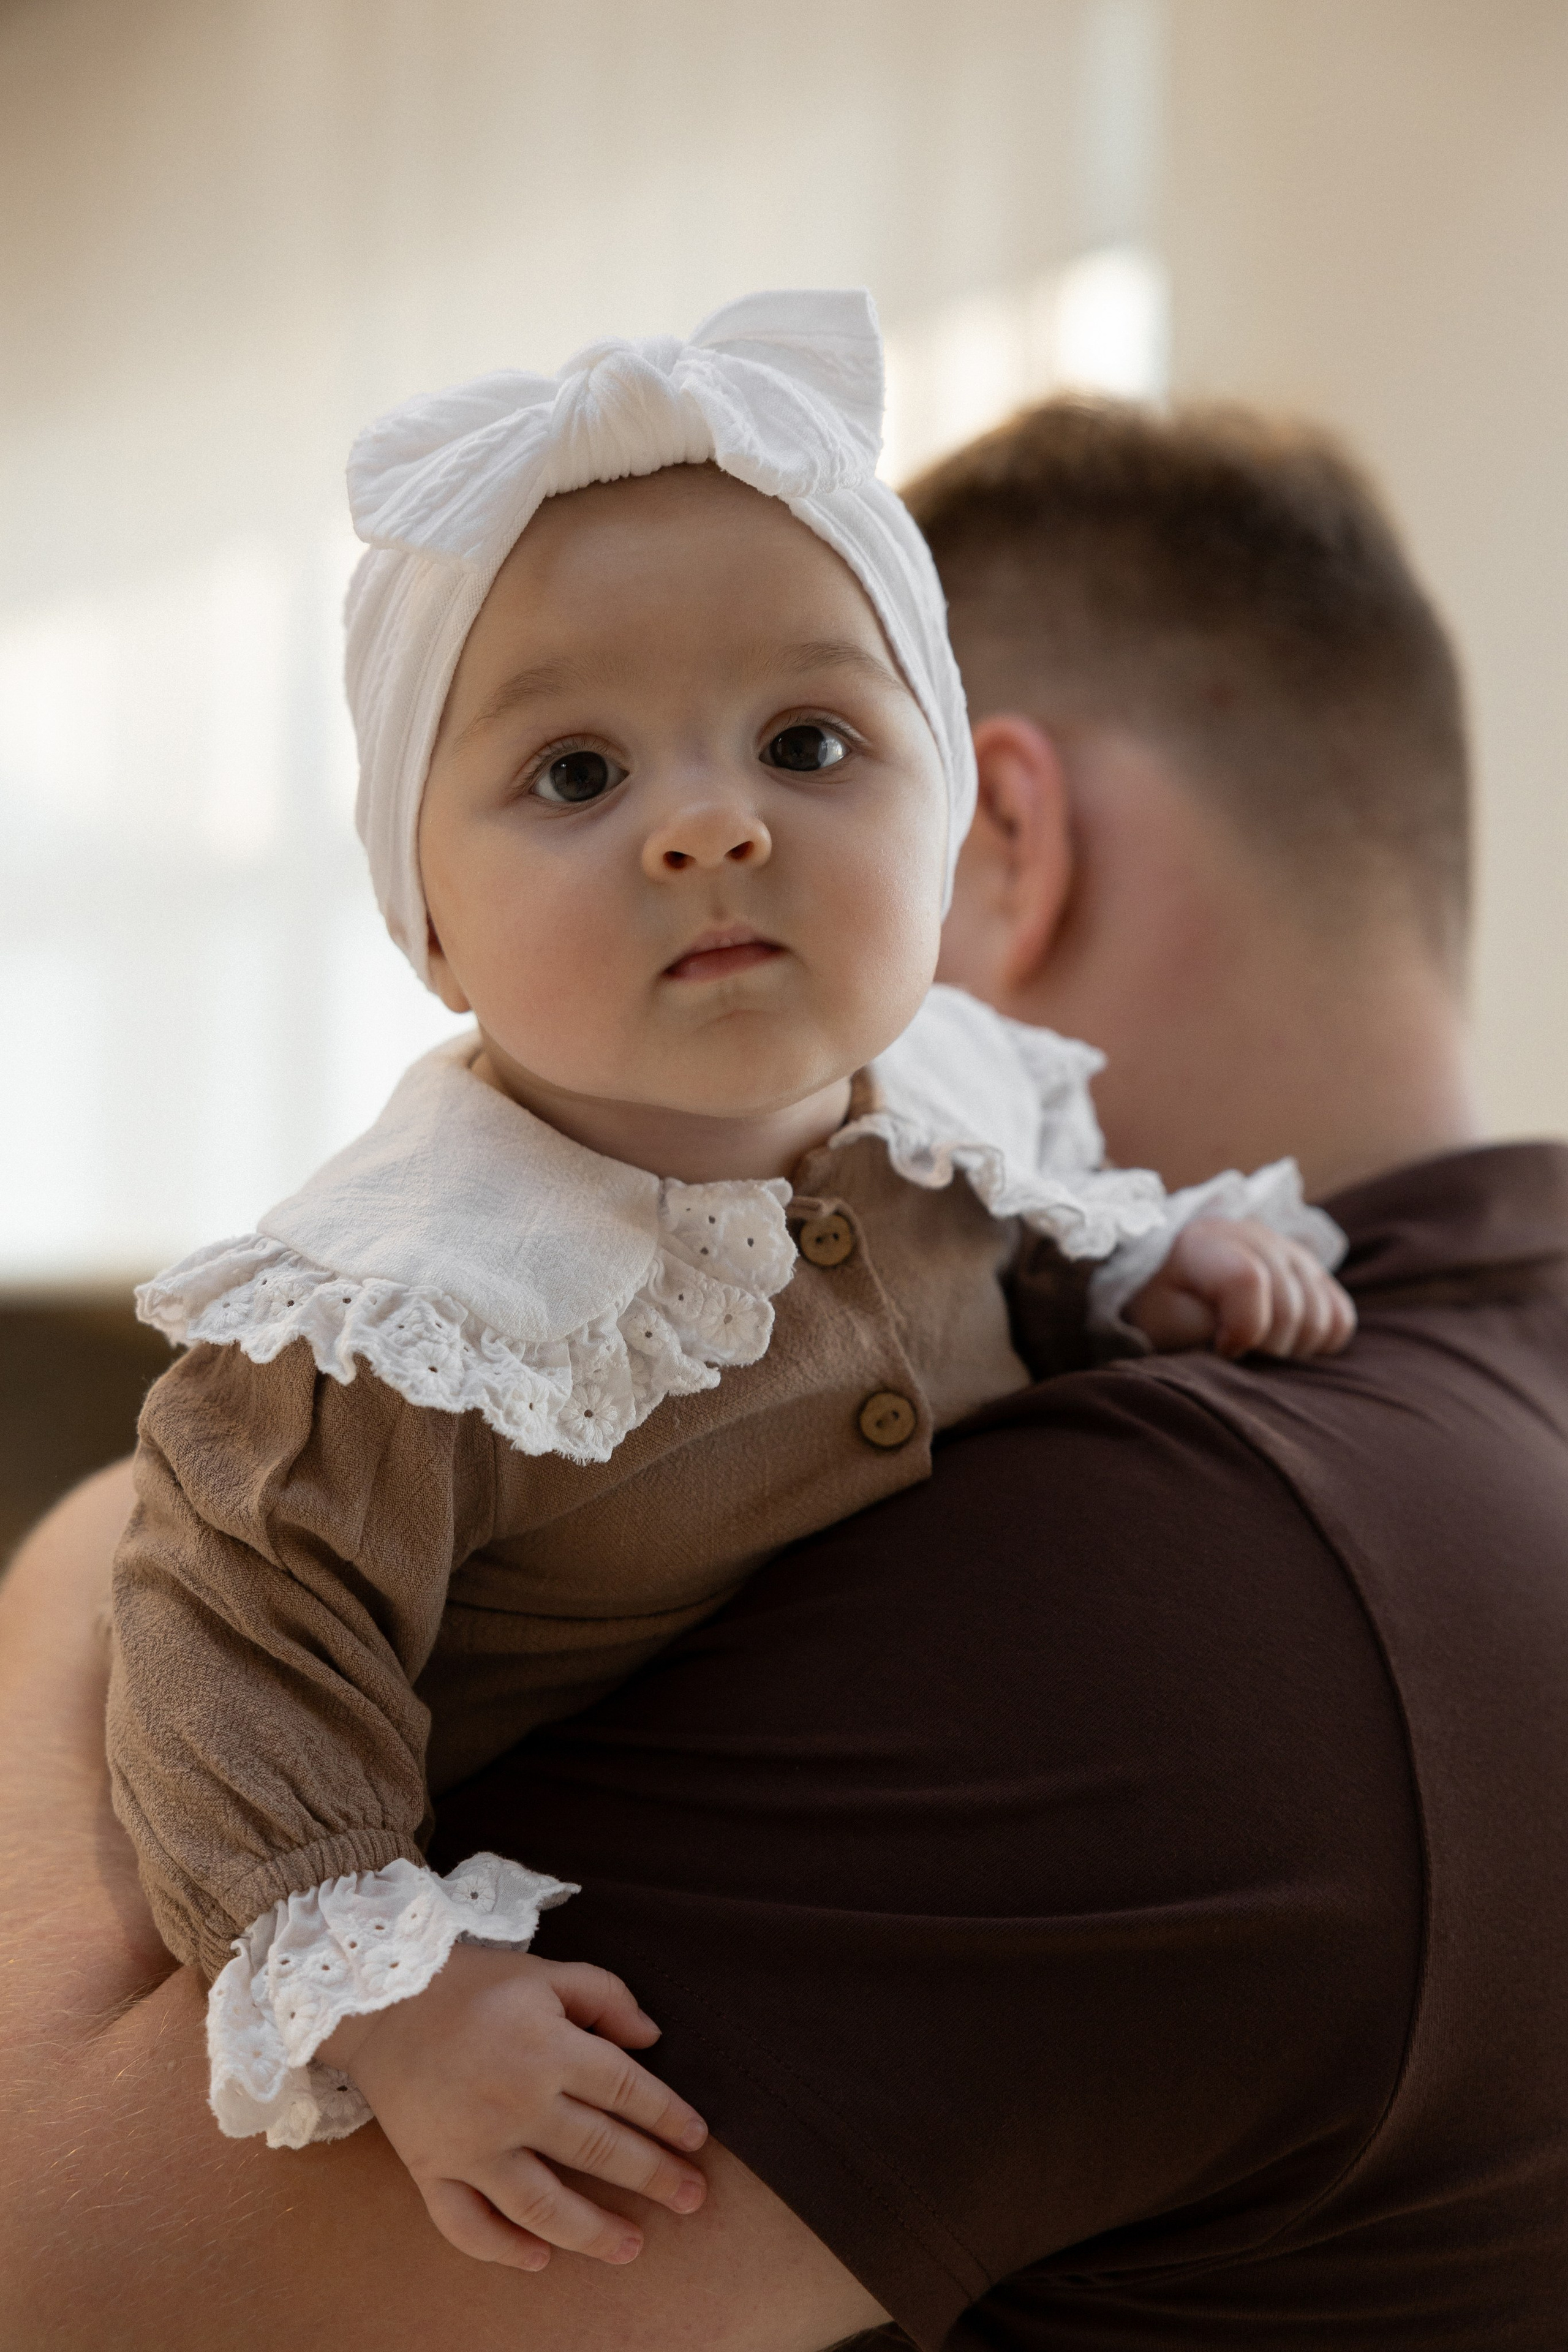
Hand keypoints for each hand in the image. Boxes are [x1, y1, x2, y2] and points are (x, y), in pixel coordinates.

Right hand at [319, 1943, 708, 2271]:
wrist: (378, 2000)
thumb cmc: (470, 1983)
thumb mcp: (545, 1973)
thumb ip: (604, 1996)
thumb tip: (652, 2038)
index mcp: (548, 2047)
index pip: (625, 2090)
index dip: (667, 2116)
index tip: (698, 2139)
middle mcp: (516, 2102)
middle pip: (598, 2149)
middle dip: (653, 2177)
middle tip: (692, 2199)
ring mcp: (472, 2144)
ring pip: (543, 2203)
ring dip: (592, 2230)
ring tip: (632, 2247)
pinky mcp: (432, 2169)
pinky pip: (469, 2224)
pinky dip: (503, 2249)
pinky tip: (539, 2258)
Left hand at [1126, 1215, 1356, 1358]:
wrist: (1170, 1293)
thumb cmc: (1163, 1313)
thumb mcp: (1165, 1321)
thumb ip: (1208, 1326)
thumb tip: (1252, 1343)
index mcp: (1207, 1242)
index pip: (1248, 1280)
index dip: (1240, 1329)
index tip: (1221, 1348)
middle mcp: (1255, 1235)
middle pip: (1291, 1307)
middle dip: (1265, 1347)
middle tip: (1237, 1352)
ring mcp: (1290, 1250)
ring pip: (1321, 1316)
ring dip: (1292, 1347)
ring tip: (1257, 1347)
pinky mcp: (1314, 1272)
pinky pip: (1341, 1318)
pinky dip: (1319, 1342)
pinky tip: (1286, 1342)